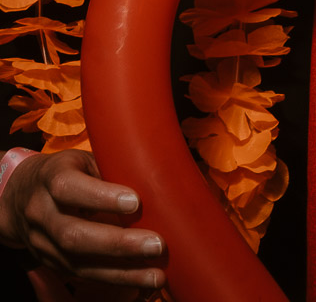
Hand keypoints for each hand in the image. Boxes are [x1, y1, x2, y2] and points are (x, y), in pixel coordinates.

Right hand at [0, 150, 163, 290]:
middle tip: (156, 245)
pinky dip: (113, 281)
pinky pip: (81, 276)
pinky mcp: (51, 262)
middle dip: (117, 244)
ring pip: (78, 263)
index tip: (135, 202)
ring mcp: (43, 242)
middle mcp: (42, 213)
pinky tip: (140, 284)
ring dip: (120, 272)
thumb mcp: (85, 161)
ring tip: (155, 276)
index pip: (69, 188)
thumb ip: (114, 169)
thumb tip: (164, 179)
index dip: (101, 197)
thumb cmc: (69, 173)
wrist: (20, 197)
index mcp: (52, 179)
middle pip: (74, 234)